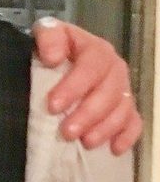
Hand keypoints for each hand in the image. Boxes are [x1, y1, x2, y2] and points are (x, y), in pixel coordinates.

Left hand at [32, 16, 140, 154]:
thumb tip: (53, 57)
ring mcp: (123, 88)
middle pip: (109, 92)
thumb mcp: (46, 32)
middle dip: (88, 114)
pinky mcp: (126, 107)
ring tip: (85, 143)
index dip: (74, 87)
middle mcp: (115, 68)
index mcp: (96, 49)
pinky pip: (135, 122)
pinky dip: (127, 136)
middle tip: (67, 132)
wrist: (59, 54)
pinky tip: (114, 149)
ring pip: (122, 110)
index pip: (91, 67)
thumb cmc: (52, 46)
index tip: (53, 106)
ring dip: (105, 128)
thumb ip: (49, 37)